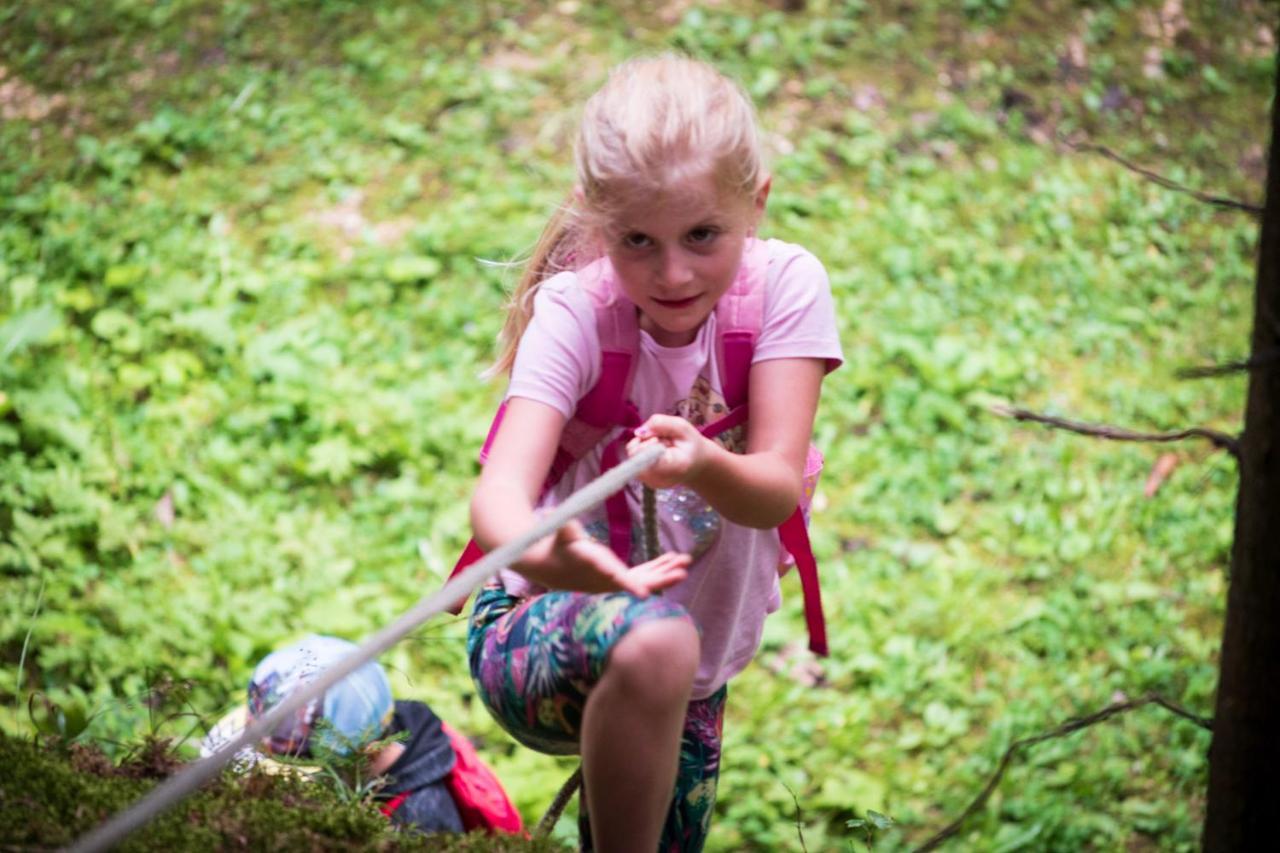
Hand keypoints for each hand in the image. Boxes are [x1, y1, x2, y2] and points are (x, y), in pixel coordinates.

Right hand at [523, 519, 689, 595]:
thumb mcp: (560, 534)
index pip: (614, 579)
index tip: (645, 595)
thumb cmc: (557, 546)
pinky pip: (642, 574)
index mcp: (596, 569)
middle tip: (683, 571)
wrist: (550, 566)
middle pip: (639, 582)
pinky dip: (658, 567)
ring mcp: (615, 580)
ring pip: (645, 578)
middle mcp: (609, 579)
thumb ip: (564, 527)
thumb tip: (557, 518)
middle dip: (662, 577)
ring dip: (666, 570)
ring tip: (686, 560)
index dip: (629, 586)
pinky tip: (673, 558)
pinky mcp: (618, 576)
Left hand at [626, 414, 709, 489]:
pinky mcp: (645, 481)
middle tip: (663, 441)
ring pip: (632, 457)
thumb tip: (638, 432)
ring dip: (643, 446)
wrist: (696, 464)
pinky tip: (657, 453)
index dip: (646, 444)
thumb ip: (661, 423)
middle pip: (635, 456)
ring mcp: (651, 482)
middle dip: (645, 442)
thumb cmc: (690, 444)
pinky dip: (642, 453)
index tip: (657, 438)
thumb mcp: (682, 427)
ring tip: (662, 447)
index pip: (646, 458)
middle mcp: (660, 479)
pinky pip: (633, 461)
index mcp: (675, 466)